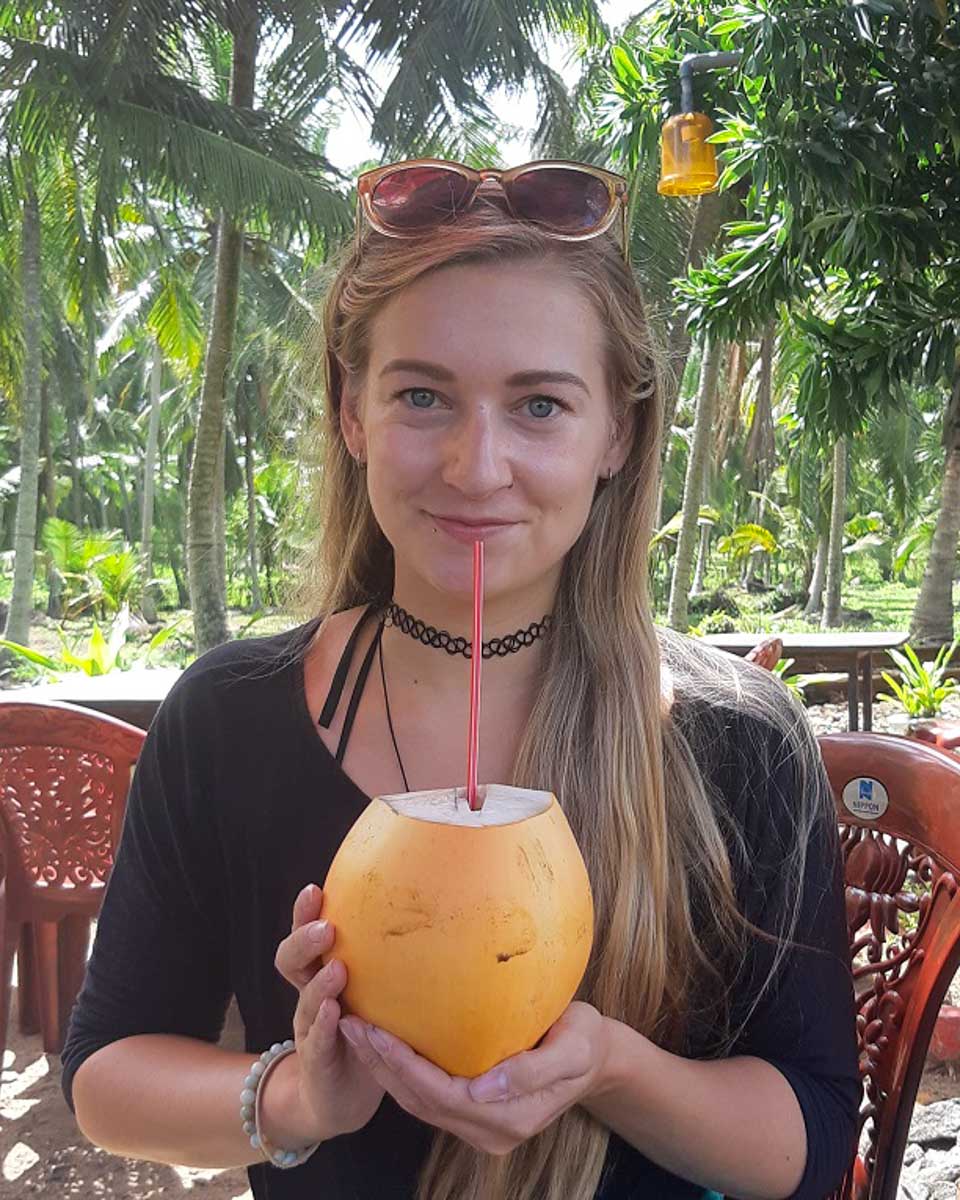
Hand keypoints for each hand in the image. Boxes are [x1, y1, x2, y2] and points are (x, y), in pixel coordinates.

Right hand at [273, 884, 384, 1139]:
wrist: (340, 1096)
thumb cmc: (365, 1032)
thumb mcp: (375, 992)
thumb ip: (391, 960)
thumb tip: (434, 914)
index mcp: (322, 974)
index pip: (307, 937)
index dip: (305, 914)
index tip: (315, 889)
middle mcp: (309, 997)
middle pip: (291, 961)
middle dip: (304, 941)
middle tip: (326, 928)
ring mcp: (309, 1029)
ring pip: (304, 1000)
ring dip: (319, 983)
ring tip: (338, 968)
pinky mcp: (317, 1060)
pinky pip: (318, 1040)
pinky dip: (324, 1025)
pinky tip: (335, 1013)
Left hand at [338, 1001, 610, 1156]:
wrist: (597, 1058)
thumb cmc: (586, 1042)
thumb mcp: (573, 1050)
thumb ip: (531, 1071)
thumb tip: (484, 1087)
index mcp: (509, 1118)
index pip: (442, 1094)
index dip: (404, 1066)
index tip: (376, 1031)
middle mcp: (488, 1130)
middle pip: (421, 1101)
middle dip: (382, 1065)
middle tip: (350, 1024)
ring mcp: (480, 1126)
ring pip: (418, 1102)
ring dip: (384, 1069)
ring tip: (355, 1030)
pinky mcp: (473, 1111)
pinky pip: (428, 1095)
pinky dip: (401, 1070)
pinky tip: (383, 1041)